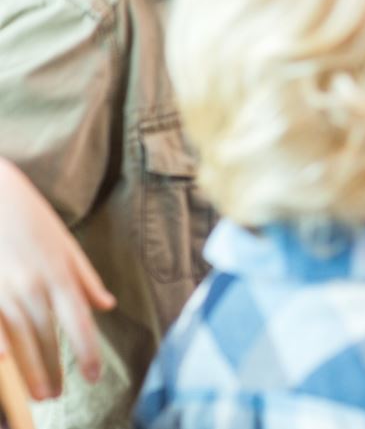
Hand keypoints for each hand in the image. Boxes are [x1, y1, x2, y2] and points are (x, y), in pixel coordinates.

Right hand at [0, 158, 114, 399]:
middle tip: (56, 396)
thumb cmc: (29, 216)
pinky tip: (2, 365)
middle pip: (46, 338)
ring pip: (18, 338)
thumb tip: (106, 305)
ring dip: (28, 369)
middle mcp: (32, 286)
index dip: (87, 352)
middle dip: (53, 369)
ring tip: (36, 393)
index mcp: (59, 274)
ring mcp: (2, 290)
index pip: (79, 322)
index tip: (94, 376)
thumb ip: (86, 278)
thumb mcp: (65, 242)